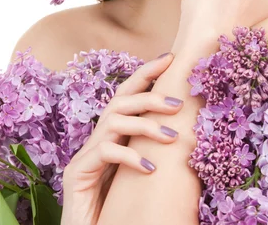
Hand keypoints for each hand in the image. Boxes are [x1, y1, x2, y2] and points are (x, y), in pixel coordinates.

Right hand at [60, 52, 183, 224]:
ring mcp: (85, 155)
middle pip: (120, 101)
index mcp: (113, 137)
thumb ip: (155, 155)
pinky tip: (149, 168)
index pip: (127, 95)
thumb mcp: (143, 177)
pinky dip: (129, 156)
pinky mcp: (77, 174)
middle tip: (179, 103)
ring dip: (146, 125)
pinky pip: (104, 152)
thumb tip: (190, 136)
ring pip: (113, 121)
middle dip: (149, 95)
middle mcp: (97, 140)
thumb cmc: (120, 210)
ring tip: (173, 138)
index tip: (169, 58)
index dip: (146, 74)